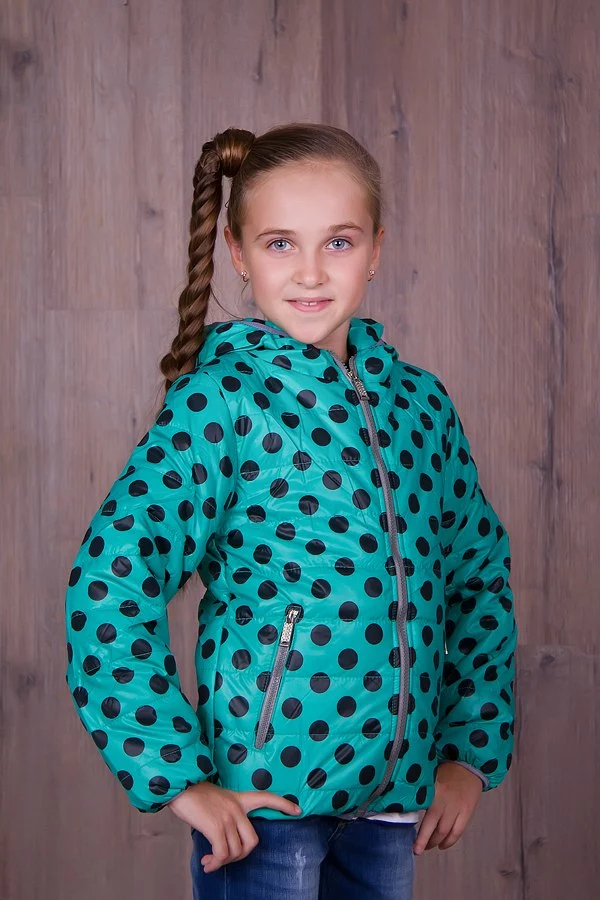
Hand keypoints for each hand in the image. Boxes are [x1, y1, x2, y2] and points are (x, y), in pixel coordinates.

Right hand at [168, 781, 301, 872]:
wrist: (180, 786)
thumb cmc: (195, 795)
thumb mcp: (217, 799)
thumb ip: (226, 814)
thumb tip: (224, 839)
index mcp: (239, 798)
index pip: (267, 797)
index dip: (284, 804)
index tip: (298, 810)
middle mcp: (237, 808)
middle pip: (253, 840)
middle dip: (241, 856)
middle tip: (225, 858)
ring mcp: (227, 817)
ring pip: (236, 851)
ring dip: (223, 862)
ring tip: (210, 861)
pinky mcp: (216, 826)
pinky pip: (223, 854)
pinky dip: (215, 863)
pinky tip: (207, 863)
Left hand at [413, 761, 482, 854]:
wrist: (469, 764)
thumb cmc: (445, 769)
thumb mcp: (430, 777)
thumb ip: (422, 792)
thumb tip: (407, 806)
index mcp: (434, 791)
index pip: (425, 816)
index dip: (419, 833)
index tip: (412, 843)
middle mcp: (446, 801)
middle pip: (435, 827)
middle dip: (425, 841)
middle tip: (417, 850)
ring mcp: (458, 807)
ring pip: (446, 832)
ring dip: (436, 842)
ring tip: (428, 846)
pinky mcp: (467, 812)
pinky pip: (458, 831)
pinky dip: (450, 841)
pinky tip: (442, 845)